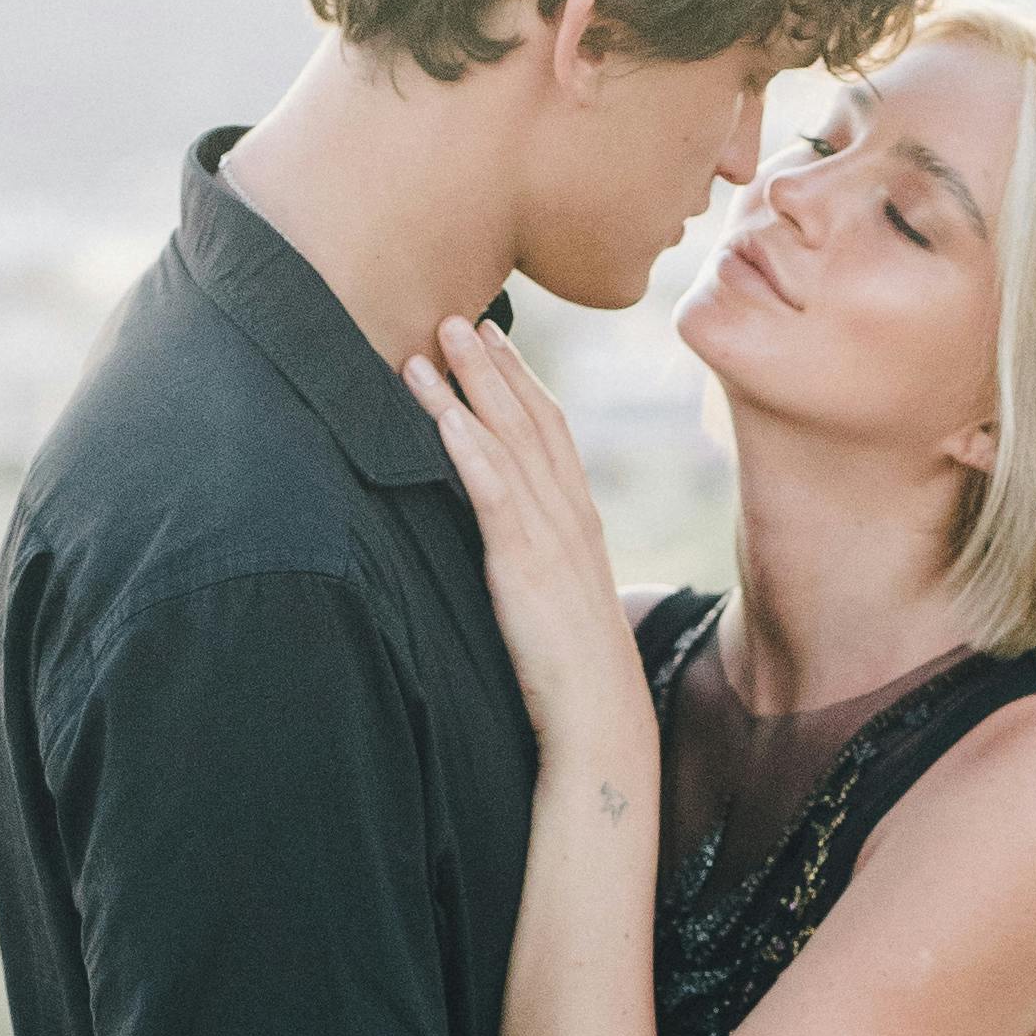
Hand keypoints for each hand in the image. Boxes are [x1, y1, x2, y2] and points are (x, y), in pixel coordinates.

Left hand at [400, 316, 654, 773]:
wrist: (601, 719)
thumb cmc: (577, 674)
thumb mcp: (559, 602)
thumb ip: (540, 563)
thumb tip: (514, 552)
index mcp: (580, 522)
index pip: (552, 433)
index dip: (521, 382)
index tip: (493, 341)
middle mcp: (571, 516)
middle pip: (531, 420)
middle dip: (494, 366)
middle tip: (458, 315)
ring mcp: (550, 536)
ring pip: (508, 442)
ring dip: (470, 387)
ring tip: (435, 341)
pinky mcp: (525, 564)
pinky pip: (493, 491)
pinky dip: (468, 446)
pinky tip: (443, 413)